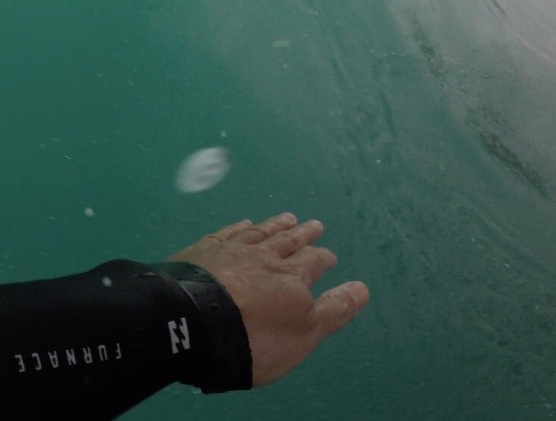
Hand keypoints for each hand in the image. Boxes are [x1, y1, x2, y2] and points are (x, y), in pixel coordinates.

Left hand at [168, 213, 369, 386]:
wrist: (191, 327)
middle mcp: (266, 257)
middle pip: (289, 241)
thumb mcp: (303, 335)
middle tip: (314, 224)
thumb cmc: (253, 338)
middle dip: (303, 235)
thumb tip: (363, 288)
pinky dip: (239, 228)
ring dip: (275, 226)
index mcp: (292, 278)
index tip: (329, 256)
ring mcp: (232, 252)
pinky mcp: (202, 252)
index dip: (323, 258)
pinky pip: (227, 233)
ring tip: (287, 217)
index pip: (313, 262)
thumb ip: (333, 310)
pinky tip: (243, 224)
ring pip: (261, 233)